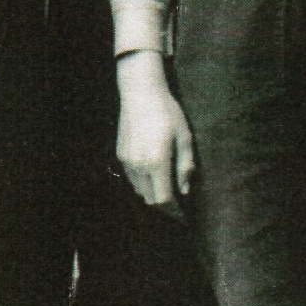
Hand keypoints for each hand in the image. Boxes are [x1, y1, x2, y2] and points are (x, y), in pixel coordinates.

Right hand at [115, 50, 195, 214]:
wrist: (140, 94)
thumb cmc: (168, 113)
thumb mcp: (184, 138)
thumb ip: (185, 166)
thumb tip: (185, 190)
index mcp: (157, 162)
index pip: (163, 199)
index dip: (174, 209)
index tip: (184, 211)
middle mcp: (139, 166)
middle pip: (150, 199)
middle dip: (164, 203)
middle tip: (177, 199)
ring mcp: (127, 161)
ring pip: (139, 190)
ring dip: (152, 192)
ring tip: (166, 183)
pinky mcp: (121, 155)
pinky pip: (132, 178)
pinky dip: (142, 181)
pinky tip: (153, 170)